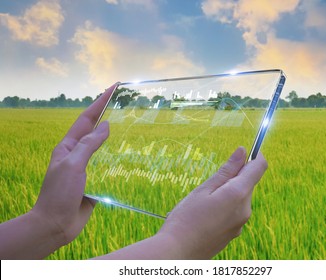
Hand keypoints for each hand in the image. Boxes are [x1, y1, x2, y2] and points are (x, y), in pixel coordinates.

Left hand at [30, 83, 116, 246]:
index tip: (114, 87)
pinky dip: (120, 159)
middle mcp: (78, 154)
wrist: (56, 224)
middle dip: (110, 115)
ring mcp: (88, 168)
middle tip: (127, 103)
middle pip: (97, 130)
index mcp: (68, 146)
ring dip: (117, 137)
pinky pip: (110, 166)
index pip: (87, 118)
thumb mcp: (72, 165)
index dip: (100, 101)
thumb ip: (89, 145)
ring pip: (105, 148)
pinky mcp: (96, 181)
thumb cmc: (59, 194)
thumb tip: (105, 126)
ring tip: (134, 126)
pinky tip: (131, 156)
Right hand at [97, 147, 266, 259]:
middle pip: (248, 183)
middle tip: (210, 183)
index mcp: (238, 194)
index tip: (245, 151)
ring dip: (229, 192)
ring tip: (204, 202)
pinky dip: (226, 206)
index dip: (255, 155)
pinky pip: (236, 211)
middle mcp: (245, 209)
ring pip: (240, 197)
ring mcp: (241, 223)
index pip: (258, 167)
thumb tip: (243, 151)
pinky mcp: (235, 232)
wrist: (178, 252)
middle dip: (235, 176)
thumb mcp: (204, 189)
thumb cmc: (186, 218)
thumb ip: (227, 170)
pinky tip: (206, 214)